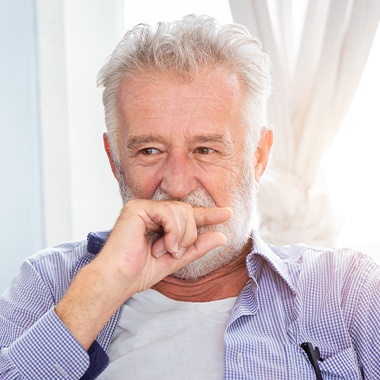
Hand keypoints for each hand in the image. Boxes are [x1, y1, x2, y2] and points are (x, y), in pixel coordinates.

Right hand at [56, 199, 231, 349]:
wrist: (118, 280)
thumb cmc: (140, 271)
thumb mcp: (176, 259)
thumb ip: (197, 247)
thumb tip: (221, 236)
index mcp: (160, 222)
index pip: (189, 214)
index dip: (209, 214)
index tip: (228, 213)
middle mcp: (152, 211)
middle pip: (188, 211)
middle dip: (189, 235)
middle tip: (174, 252)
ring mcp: (144, 207)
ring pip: (182, 211)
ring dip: (180, 236)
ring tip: (165, 251)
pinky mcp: (137, 207)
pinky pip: (169, 213)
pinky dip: (172, 232)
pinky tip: (162, 245)